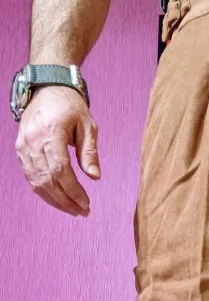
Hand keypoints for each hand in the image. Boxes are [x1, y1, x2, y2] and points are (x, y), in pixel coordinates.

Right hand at [16, 85, 100, 216]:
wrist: (47, 89)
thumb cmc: (70, 107)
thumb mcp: (88, 126)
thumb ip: (90, 152)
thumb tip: (95, 177)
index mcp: (51, 132)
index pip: (60, 169)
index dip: (73, 190)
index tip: (86, 203)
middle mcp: (33, 141)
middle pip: (47, 180)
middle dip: (65, 200)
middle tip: (83, 212)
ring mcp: (24, 146)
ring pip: (37, 182)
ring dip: (55, 200)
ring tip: (73, 210)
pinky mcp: (21, 150)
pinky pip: (31, 177)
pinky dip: (44, 191)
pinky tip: (59, 199)